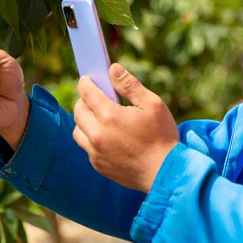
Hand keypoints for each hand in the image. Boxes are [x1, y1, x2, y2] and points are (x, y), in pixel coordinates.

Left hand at [73, 63, 178, 192]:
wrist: (165, 173)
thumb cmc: (162, 136)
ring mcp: (96, 152)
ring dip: (84, 120)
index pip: (87, 93)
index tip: (87, 79)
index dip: (86, 83)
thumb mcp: (152, 104)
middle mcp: (97, 134)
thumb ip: (130, 85)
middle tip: (95, 97)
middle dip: (84, 101)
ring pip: (78, 130)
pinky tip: (107, 136)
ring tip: (99, 117)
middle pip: (78, 111)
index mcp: (109, 116)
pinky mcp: (98, 165)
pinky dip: (91, 138)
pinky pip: (87, 147)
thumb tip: (112, 69)